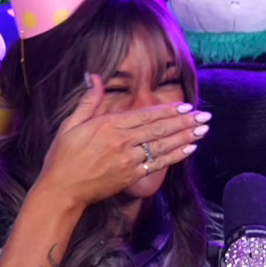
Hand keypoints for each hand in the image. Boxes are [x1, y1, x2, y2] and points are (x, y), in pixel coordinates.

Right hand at [37, 76, 208, 207]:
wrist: (61, 190)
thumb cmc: (63, 156)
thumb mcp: (70, 124)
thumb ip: (88, 101)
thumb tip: (94, 76)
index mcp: (108, 126)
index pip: (144, 115)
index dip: (167, 111)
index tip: (185, 106)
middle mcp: (121, 142)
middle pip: (158, 129)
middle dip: (184, 122)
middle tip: (204, 116)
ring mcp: (128, 160)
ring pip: (162, 146)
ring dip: (185, 137)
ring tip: (203, 130)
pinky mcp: (130, 176)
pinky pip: (157, 165)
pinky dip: (175, 157)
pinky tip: (189, 149)